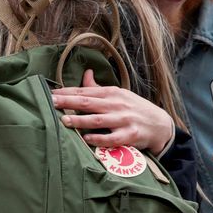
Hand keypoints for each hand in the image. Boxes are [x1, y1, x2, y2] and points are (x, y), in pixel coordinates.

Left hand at [51, 69, 175, 152]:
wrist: (161, 125)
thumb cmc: (135, 109)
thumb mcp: (119, 95)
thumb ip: (99, 88)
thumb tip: (85, 73)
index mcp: (112, 93)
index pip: (85, 91)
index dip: (67, 92)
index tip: (51, 93)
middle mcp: (117, 104)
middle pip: (88, 102)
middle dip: (68, 102)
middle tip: (51, 102)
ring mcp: (124, 120)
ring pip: (98, 120)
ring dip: (80, 120)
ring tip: (64, 120)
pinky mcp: (131, 135)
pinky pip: (113, 138)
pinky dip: (99, 138)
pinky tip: (86, 139)